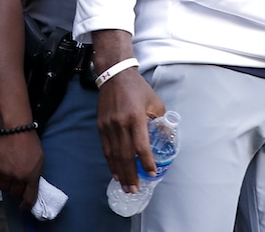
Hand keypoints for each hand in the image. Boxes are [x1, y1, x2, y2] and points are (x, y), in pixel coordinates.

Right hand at [0, 131, 43, 209]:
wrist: (16, 130)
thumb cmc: (30, 142)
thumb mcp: (40, 159)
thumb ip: (35, 174)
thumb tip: (30, 184)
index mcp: (31, 176)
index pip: (29, 197)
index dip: (26, 205)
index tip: (24, 207)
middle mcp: (18, 177)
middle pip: (14, 193)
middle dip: (16, 191)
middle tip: (16, 184)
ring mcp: (6, 173)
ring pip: (4, 188)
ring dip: (6, 185)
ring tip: (9, 176)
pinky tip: (1, 174)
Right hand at [96, 68, 164, 192]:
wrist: (114, 75)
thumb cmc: (138, 89)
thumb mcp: (155, 101)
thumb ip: (159, 120)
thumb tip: (164, 136)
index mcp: (136, 117)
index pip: (141, 145)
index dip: (147, 161)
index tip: (152, 173)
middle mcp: (120, 124)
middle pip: (126, 155)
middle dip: (131, 174)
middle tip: (135, 189)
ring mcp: (108, 126)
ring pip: (114, 155)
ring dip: (120, 173)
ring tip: (126, 186)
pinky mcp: (101, 126)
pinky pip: (106, 149)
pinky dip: (111, 163)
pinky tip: (115, 172)